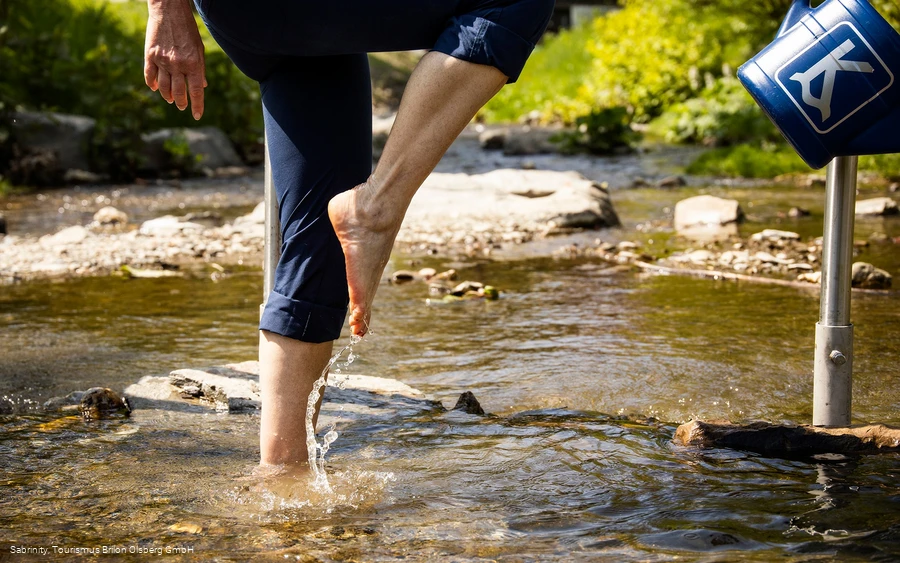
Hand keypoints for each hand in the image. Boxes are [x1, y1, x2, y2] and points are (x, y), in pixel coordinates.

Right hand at [144, 0, 206, 119]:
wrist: (169, 11)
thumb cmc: (188, 30)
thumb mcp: (199, 49)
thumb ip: (200, 69)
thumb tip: (203, 86)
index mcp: (194, 64)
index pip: (196, 91)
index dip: (197, 106)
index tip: (197, 116)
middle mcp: (178, 65)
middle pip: (179, 92)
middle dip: (181, 102)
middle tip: (181, 106)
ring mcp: (162, 61)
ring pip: (163, 87)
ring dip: (167, 96)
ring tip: (170, 100)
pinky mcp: (150, 55)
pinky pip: (149, 76)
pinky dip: (152, 85)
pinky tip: (155, 88)